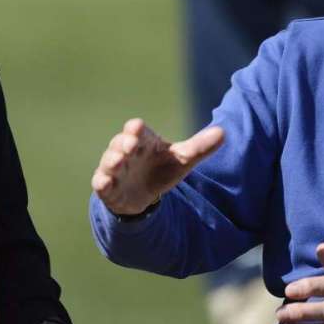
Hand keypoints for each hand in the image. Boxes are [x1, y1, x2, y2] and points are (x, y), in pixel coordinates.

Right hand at [91, 118, 223, 214]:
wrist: (143, 194)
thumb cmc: (161, 169)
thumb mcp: (181, 160)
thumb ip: (199, 147)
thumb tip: (223, 133)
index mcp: (143, 141)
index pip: (137, 130)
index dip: (135, 129)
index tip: (137, 129)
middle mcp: (125, 151)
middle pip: (120, 142)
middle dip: (123, 143)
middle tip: (130, 145)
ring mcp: (114, 168)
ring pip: (109, 161)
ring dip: (112, 161)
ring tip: (119, 162)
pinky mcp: (107, 186)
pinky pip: (100, 182)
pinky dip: (101, 182)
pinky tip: (105, 183)